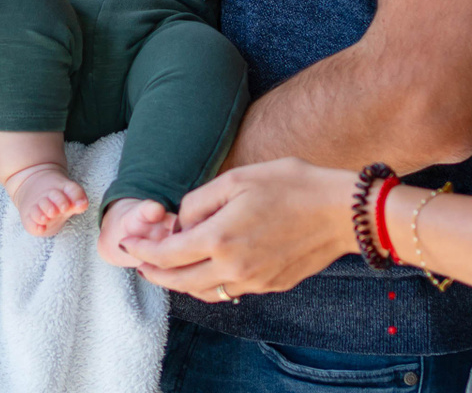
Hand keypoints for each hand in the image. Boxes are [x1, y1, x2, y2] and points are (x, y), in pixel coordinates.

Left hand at [127, 158, 359, 302]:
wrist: (342, 212)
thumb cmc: (293, 185)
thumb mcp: (239, 179)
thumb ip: (201, 201)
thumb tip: (182, 220)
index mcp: (220, 239)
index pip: (167, 255)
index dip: (142, 250)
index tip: (129, 243)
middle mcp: (233, 268)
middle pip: (180, 282)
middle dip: (154, 273)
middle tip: (140, 262)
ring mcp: (254, 281)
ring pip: (204, 292)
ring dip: (180, 282)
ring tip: (169, 268)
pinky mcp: (271, 286)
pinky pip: (229, 291)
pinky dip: (209, 284)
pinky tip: (207, 270)